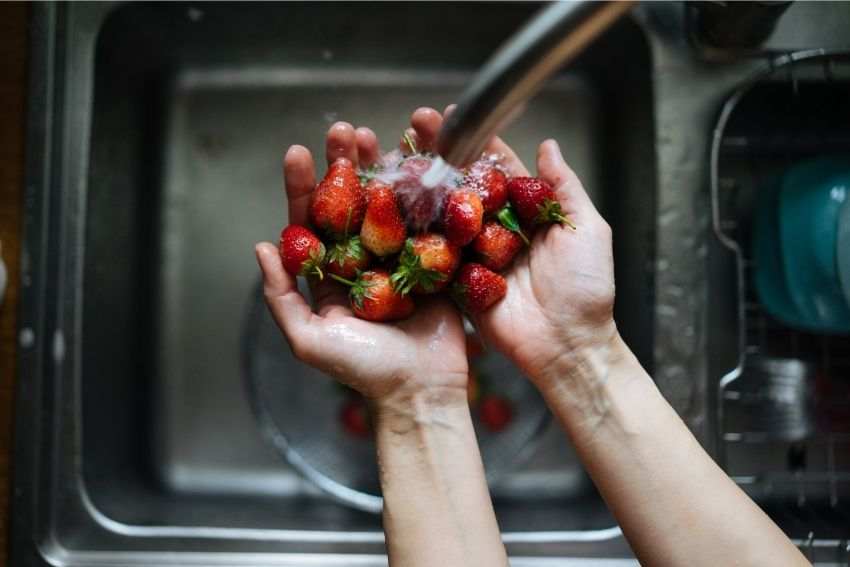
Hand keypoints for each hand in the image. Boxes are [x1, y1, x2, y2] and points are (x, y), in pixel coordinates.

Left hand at [255, 114, 468, 401]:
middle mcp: (363, 260)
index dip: (303, 186)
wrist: (420, 390)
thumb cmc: (364, 371)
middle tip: (343, 132)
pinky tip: (420, 158)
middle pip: (350, 202)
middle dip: (344, 165)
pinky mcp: (435, 260)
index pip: (311, 221)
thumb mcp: (309, 339)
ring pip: (387, 202)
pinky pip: (427, 218)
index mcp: (330, 275)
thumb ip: (282, 296)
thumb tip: (261, 247)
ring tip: (374, 136)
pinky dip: (423, 188)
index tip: (298, 153)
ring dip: (380, 167)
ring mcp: (400, 257)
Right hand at [422, 106, 616, 388]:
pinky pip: (434, 253)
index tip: (454, 117)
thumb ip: (564, 188)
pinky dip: (415, 232)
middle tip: (415, 125)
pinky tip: (393, 204)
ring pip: (444, 213)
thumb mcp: (586, 229)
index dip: (476, 142)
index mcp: (528, 213)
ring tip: (397, 154)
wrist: (567, 344)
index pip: (497, 168)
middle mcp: (497, 229)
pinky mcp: (456, 281)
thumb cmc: (587, 289)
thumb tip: (548, 146)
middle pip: (463, 184)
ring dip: (420, 183)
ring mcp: (474, 254)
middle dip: (439, 153)